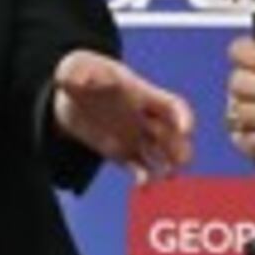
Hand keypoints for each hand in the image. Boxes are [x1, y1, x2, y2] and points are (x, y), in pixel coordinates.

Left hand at [49, 48, 193, 183]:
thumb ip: (79, 75)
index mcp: (141, 94)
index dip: (184, 117)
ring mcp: (135, 136)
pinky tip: (142, 186)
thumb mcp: (76, 68)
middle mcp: (144, 117)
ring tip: (167, 178)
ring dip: (169, 166)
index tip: (187, 131)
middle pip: (172, 135)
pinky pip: (139, 168)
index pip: (172, 106)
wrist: (67, 95)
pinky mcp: (121, 153)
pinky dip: (144, 178)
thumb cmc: (78, 73)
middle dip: (180, 148)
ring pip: (161, 154)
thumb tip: (82, 80)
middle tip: (180, 163)